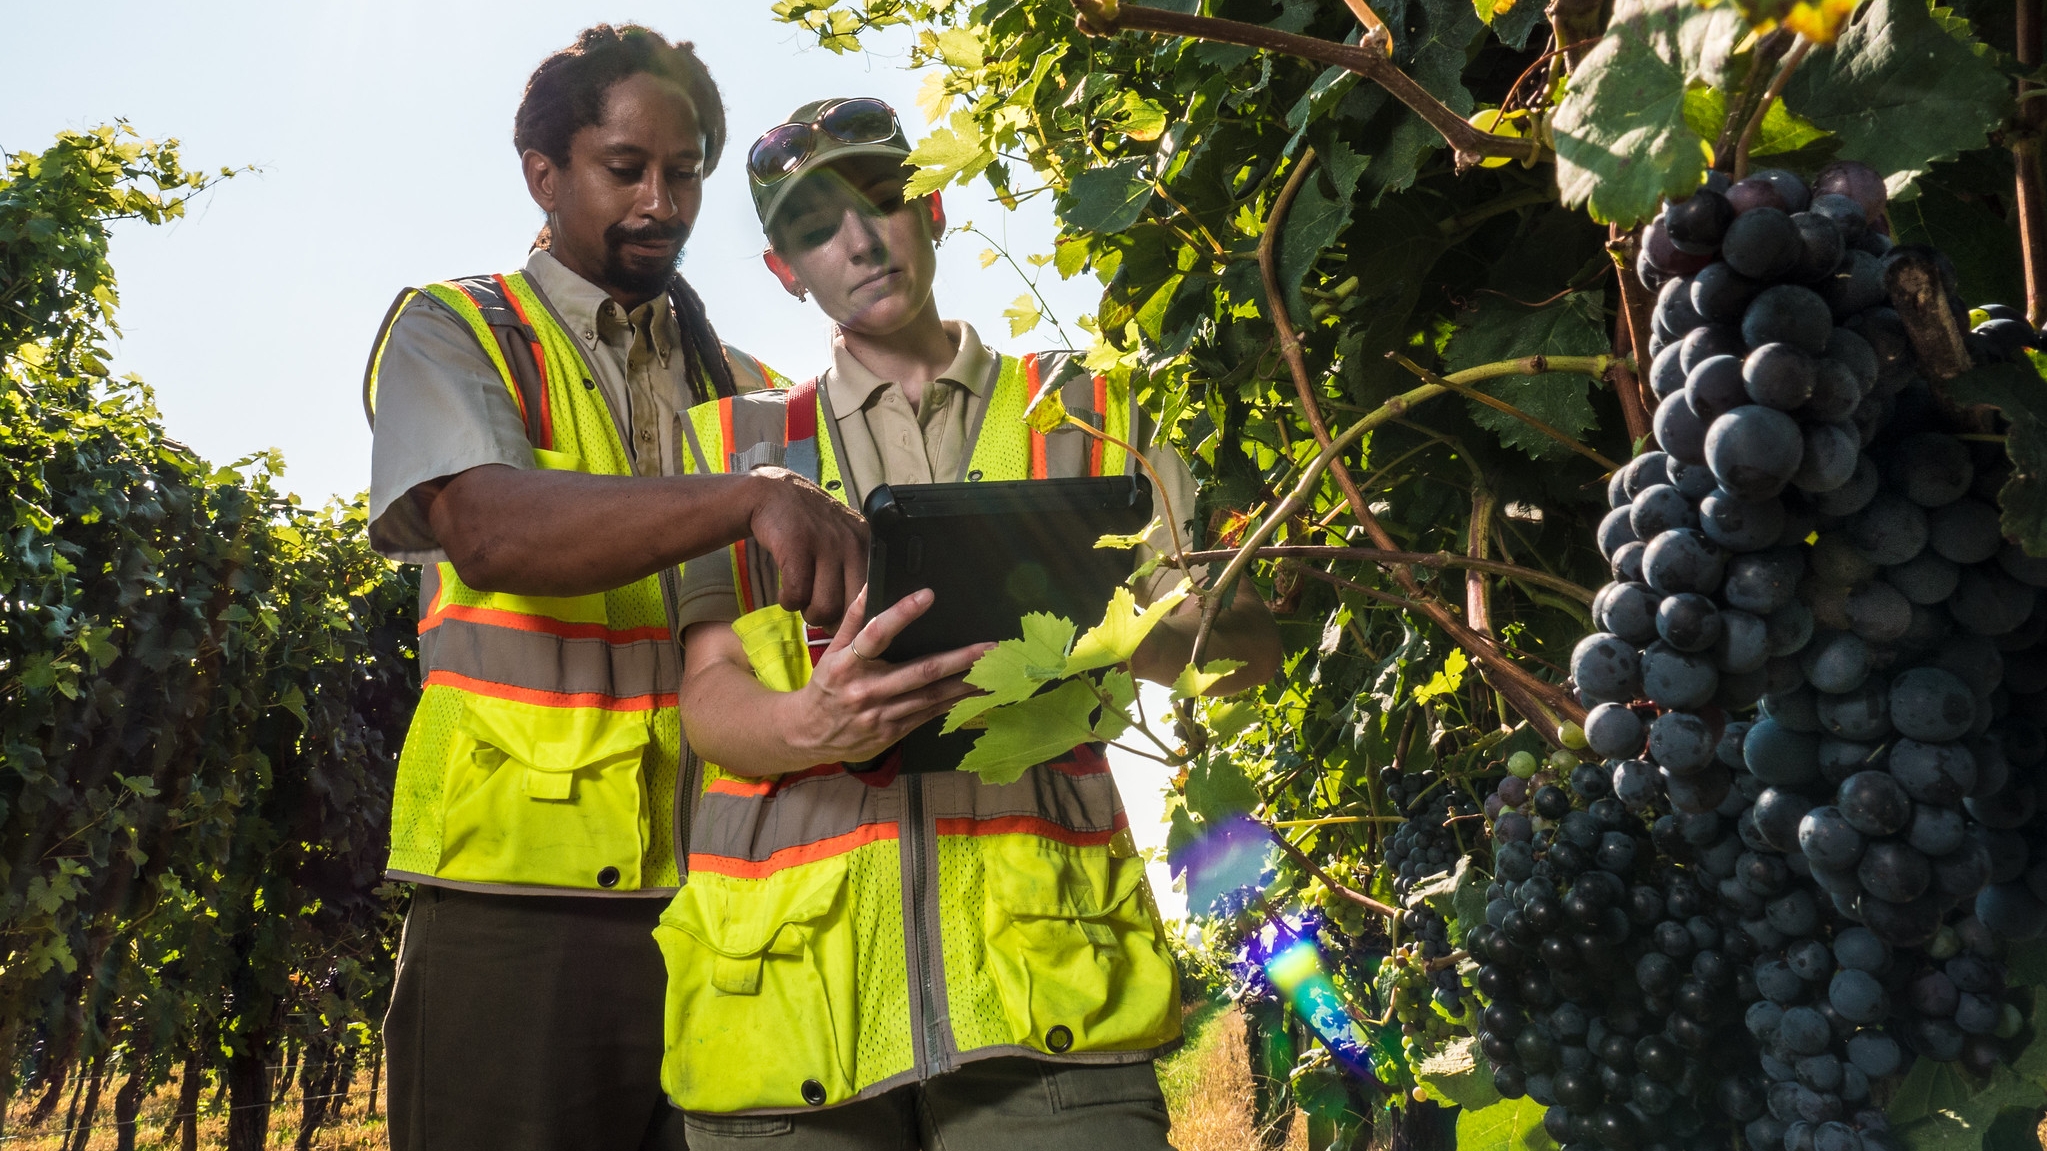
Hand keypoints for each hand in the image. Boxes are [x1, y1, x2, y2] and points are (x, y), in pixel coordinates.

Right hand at [745, 467, 869, 627]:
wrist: (772, 495)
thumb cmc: (807, 526)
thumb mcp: (843, 539)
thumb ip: (855, 569)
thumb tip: (861, 613)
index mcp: (866, 545)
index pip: (873, 596)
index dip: (857, 616)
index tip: (843, 618)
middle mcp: (852, 544)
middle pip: (850, 608)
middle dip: (832, 621)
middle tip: (819, 613)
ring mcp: (825, 545)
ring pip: (824, 607)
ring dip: (808, 612)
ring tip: (801, 600)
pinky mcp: (798, 548)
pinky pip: (797, 595)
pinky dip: (788, 601)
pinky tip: (786, 592)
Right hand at [784, 587, 990, 764]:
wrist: (809, 735)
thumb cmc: (826, 686)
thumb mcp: (832, 651)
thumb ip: (854, 620)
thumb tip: (869, 584)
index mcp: (848, 663)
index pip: (876, 633)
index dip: (901, 613)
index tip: (928, 595)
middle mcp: (866, 689)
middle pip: (920, 671)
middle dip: (959, 659)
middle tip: (990, 647)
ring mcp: (881, 715)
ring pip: (931, 697)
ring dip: (965, 684)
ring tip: (993, 671)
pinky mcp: (891, 733)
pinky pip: (928, 716)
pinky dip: (953, 704)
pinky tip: (974, 694)